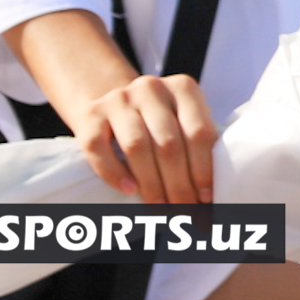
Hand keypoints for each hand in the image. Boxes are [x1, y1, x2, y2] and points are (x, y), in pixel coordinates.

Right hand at [5, 9, 218, 203]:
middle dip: (179, 184)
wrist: (109, 101)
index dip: (203, 168)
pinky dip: (114, 173)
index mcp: (184, 88)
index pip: (199, 132)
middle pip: (169, 144)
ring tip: (161, 209)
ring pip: (137, 147)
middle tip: (185, 212)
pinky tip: (129, 190)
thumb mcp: (181, 119)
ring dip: (151, 184)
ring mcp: (118, 100)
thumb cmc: (157, 120)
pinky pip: (100, 149)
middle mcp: (151, 88)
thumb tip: (210, 193)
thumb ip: (195, 144)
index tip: (207, 198)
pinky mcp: (90, 116)